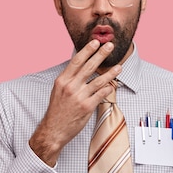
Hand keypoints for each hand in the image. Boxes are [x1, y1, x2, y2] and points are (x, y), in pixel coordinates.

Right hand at [29, 40, 121, 165]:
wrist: (54, 129)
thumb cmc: (57, 110)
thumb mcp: (58, 90)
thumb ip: (69, 78)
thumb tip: (80, 66)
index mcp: (62, 80)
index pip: (76, 61)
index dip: (87, 50)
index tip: (95, 42)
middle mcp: (70, 86)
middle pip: (89, 67)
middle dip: (100, 54)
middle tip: (110, 46)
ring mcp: (79, 96)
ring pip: (98, 81)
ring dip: (111, 73)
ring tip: (119, 67)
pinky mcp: (87, 107)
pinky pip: (101, 94)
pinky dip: (108, 88)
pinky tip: (113, 85)